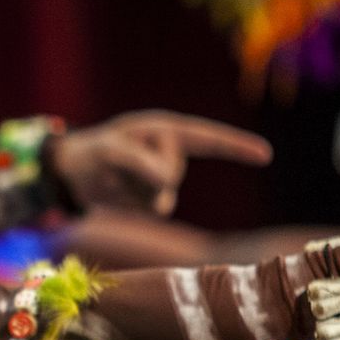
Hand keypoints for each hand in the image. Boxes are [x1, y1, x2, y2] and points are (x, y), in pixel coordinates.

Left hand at [48, 110, 272, 216]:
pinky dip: (132, 205)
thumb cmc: (92, 151)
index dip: (237, 147)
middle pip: (172, 174)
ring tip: (117, 176)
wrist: (72, 174)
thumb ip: (139, 164)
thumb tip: (167, 190)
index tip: (267, 154)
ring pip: (163, 196)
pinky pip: (153, 210)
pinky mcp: (155, 199)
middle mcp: (170, 151)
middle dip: (143, 174)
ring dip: (135, 191)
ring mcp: (164, 176)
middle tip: (117, 164)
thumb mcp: (110, 151)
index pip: (208, 138)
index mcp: (165, 130)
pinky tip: (119, 192)